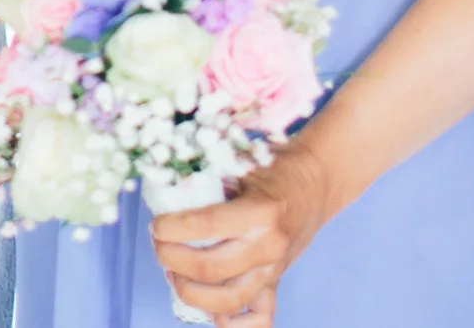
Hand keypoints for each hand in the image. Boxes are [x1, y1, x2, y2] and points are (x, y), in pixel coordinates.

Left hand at [150, 149, 334, 326]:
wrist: (316, 181)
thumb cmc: (274, 168)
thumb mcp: (240, 162)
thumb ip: (208, 181)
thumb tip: (166, 192)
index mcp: (259, 213)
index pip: (205, 227)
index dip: (172, 228)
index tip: (156, 224)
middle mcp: (268, 247)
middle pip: (209, 269)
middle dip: (172, 259)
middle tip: (159, 245)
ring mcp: (274, 270)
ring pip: (227, 301)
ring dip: (190, 292)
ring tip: (173, 273)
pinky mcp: (276, 282)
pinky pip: (259, 319)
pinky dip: (232, 323)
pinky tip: (210, 309)